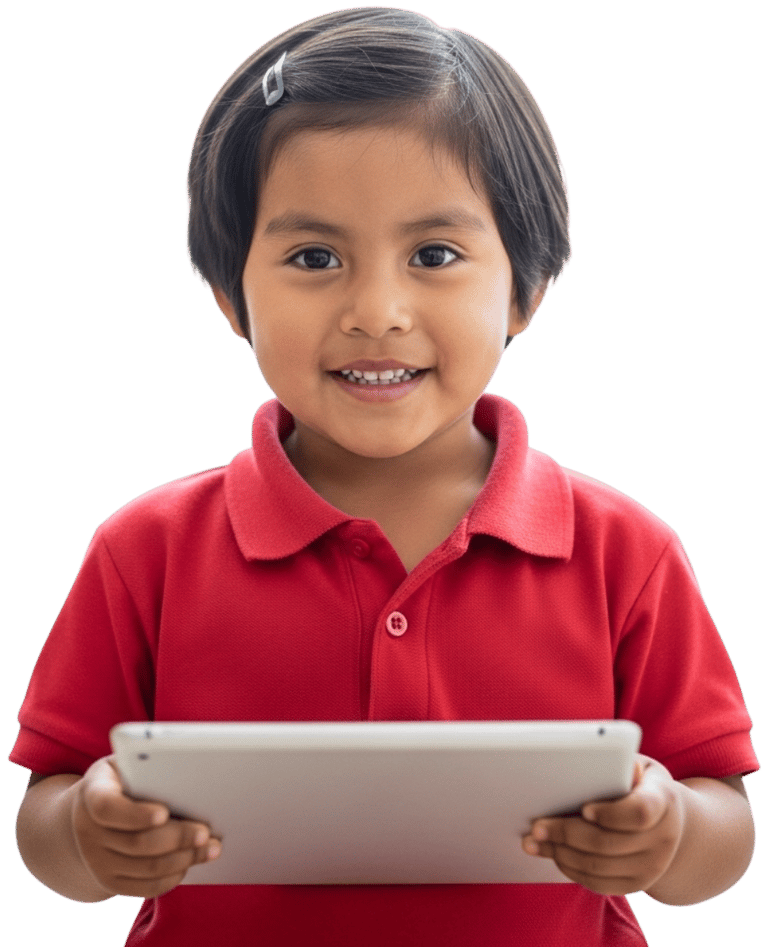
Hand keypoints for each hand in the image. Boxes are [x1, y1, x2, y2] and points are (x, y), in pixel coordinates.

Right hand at [71, 756, 220, 897]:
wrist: (93, 814)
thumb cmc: (123, 780)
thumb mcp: (126, 765)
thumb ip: (147, 766)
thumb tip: (189, 772)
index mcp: (92, 794)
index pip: (107, 808)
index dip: (136, 814)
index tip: (164, 812)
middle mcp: (87, 831)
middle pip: (137, 842)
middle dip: (178, 838)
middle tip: (206, 832)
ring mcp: (96, 861)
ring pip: (146, 867)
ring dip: (183, 858)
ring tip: (209, 848)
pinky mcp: (109, 882)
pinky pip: (145, 887)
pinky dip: (172, 877)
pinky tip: (190, 862)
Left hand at [521, 754, 684, 895]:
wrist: (669, 822)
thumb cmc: (641, 784)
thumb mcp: (640, 766)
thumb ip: (622, 763)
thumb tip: (607, 760)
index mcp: (663, 802)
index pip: (640, 812)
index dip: (610, 813)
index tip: (584, 808)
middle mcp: (663, 839)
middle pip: (608, 843)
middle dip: (566, 834)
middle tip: (536, 826)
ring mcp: (651, 867)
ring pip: (598, 866)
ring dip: (560, 853)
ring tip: (532, 841)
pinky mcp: (637, 884)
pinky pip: (599, 883)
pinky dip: (571, 869)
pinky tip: (552, 854)